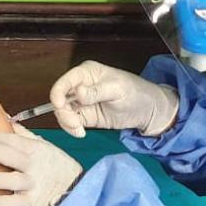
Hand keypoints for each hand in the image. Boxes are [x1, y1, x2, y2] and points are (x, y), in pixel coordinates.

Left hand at [0, 125, 83, 205]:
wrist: (74, 189)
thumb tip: (4, 120)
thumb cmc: (55, 166)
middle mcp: (33, 165)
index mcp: (34, 149)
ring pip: (9, 180)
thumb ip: (23, 135)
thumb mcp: (44, 146)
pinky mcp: (31, 201)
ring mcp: (31, 184)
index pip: (11, 139)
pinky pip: (12, 203)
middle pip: (8, 155)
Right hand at [49, 61, 179, 137]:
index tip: (60, 106)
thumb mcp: (118, 90)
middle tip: (75, 124)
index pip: (65, 81)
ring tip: (79, 130)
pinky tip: (81, 133)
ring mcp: (82, 102)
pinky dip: (71, 129)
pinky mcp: (85, 116)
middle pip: (60, 98)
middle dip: (63, 112)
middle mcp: (80, 86)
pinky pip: (70, 122)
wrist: (147, 110)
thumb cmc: (136, 92)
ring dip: (67, 122)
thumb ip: (97, 91)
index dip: (58, 93)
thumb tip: (78, 92)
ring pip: (63, 111)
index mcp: (87, 73)